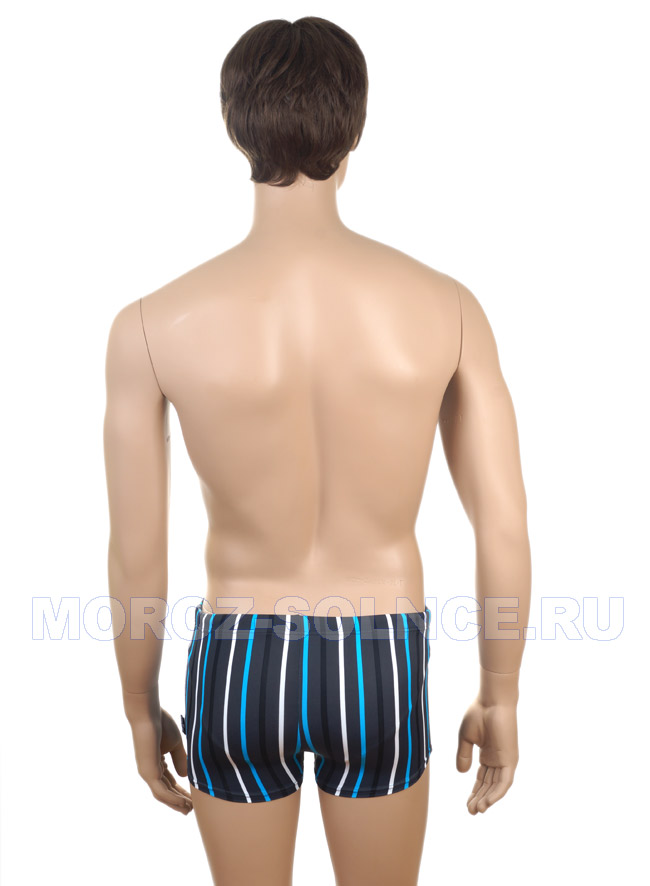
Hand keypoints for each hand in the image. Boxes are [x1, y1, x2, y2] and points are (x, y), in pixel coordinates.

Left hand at [129, 706, 192, 814]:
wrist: (148, 715)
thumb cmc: (161, 724)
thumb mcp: (175, 743)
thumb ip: (180, 759)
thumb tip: (184, 776)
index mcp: (156, 762)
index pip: (169, 781)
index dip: (180, 790)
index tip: (192, 797)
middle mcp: (150, 770)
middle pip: (166, 790)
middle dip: (178, 801)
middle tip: (191, 810)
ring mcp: (147, 773)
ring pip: (163, 795)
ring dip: (176, 804)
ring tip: (189, 810)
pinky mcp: (148, 773)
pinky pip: (161, 792)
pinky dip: (172, 799)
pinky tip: (184, 804)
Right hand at [456, 698, 518, 814]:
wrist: (491, 701)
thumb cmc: (478, 713)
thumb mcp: (466, 738)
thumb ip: (463, 756)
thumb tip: (462, 774)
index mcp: (488, 754)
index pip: (482, 778)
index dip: (474, 791)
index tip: (466, 804)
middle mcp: (498, 759)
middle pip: (488, 785)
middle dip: (479, 799)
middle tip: (470, 811)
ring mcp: (505, 760)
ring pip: (497, 787)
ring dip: (487, 799)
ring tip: (476, 810)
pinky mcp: (510, 760)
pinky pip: (504, 782)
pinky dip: (496, 793)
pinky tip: (486, 803)